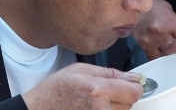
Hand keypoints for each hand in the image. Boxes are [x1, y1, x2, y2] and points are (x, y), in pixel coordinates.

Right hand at [21, 63, 143, 108]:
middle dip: (123, 95)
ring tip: (97, 100)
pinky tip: (94, 107)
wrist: (40, 108)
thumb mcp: (81, 69)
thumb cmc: (57, 88)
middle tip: (106, 91)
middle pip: (130, 104)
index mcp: (98, 90)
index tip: (132, 83)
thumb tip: (133, 77)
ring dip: (116, 106)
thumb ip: (110, 73)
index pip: (133, 92)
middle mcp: (101, 109)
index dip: (135, 86)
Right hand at [132, 0, 175, 59]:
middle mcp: (160, 32)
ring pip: (167, 56)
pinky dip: (159, 58)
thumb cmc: (151, 6)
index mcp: (169, 21)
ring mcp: (150, 41)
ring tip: (172, 53)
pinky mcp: (143, 46)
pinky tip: (161, 54)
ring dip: (171, 56)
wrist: (131, 5)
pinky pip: (155, 58)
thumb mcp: (168, 10)